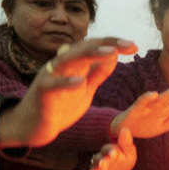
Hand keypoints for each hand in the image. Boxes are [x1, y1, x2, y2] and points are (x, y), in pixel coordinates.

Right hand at [0, 37, 136, 147]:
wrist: (34, 125)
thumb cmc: (60, 105)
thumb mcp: (85, 87)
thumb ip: (98, 72)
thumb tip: (114, 54)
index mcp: (73, 64)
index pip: (93, 47)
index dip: (113, 44)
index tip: (134, 46)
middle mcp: (61, 65)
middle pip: (84, 48)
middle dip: (108, 44)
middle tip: (129, 44)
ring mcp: (50, 77)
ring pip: (68, 60)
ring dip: (91, 55)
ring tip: (111, 52)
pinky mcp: (41, 93)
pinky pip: (52, 85)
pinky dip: (66, 82)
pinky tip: (80, 82)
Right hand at [87, 127, 136, 169]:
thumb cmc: (124, 158)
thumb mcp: (128, 151)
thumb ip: (126, 142)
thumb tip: (125, 129)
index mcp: (109, 152)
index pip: (108, 150)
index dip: (111, 151)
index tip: (115, 153)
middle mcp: (100, 160)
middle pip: (98, 160)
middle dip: (100, 163)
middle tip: (103, 165)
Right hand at [110, 85, 168, 137]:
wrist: (124, 130)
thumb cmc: (145, 126)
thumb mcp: (163, 125)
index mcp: (165, 110)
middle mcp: (158, 106)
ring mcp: (147, 106)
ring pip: (160, 99)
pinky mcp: (135, 109)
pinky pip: (141, 102)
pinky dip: (147, 98)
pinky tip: (154, 94)